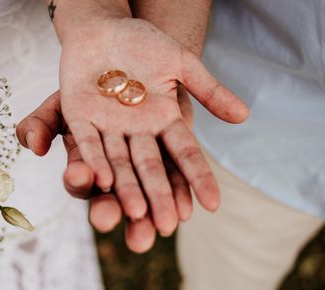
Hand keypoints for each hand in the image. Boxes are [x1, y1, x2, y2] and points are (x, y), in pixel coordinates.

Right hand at [17, 87, 195, 252]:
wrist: (132, 63)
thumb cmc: (90, 89)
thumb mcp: (61, 102)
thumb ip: (40, 124)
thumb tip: (34, 146)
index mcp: (84, 162)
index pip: (79, 179)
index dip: (79, 179)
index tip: (79, 176)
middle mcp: (114, 172)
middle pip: (110, 198)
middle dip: (111, 212)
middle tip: (109, 223)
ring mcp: (143, 166)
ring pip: (145, 195)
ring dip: (151, 214)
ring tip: (158, 229)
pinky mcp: (170, 155)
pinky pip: (175, 179)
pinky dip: (179, 192)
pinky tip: (186, 209)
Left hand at [58, 15, 247, 235]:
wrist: (105, 28)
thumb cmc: (145, 44)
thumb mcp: (180, 63)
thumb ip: (208, 90)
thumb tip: (244, 116)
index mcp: (164, 121)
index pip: (185, 155)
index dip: (197, 178)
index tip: (212, 204)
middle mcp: (138, 132)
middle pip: (151, 169)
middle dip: (159, 197)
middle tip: (167, 226)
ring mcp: (109, 127)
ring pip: (120, 164)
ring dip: (127, 189)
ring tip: (135, 215)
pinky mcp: (80, 117)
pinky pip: (88, 143)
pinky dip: (95, 160)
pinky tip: (102, 182)